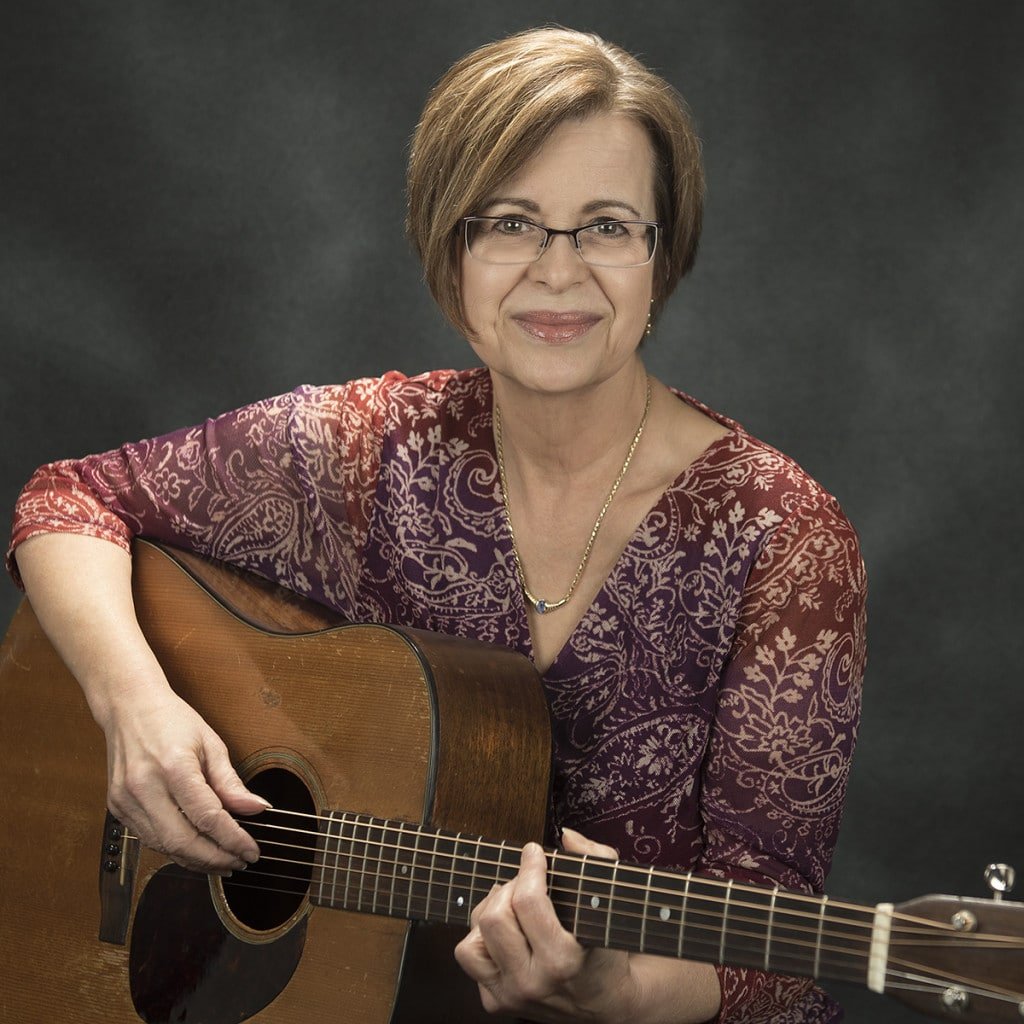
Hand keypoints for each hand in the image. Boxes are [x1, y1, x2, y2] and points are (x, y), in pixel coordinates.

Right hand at [102, 685, 266, 873]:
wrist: (129, 707)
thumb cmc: (172, 721)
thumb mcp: (211, 744)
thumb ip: (231, 782)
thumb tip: (258, 809)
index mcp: (174, 766)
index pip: (208, 817)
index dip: (232, 840)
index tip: (252, 851)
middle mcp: (145, 786)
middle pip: (182, 841)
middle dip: (214, 859)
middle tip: (238, 862)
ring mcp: (126, 800)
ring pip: (164, 846)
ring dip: (195, 860)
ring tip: (222, 861)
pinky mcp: (117, 807)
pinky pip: (149, 839)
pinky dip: (174, 849)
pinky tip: (195, 849)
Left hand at [454, 827, 636, 1022]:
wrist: (609, 1003)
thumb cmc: (608, 950)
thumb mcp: (612, 901)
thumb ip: (596, 859)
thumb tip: (567, 837)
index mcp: (563, 961)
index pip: (528, 901)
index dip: (530, 867)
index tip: (534, 852)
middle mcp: (532, 984)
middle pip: (494, 918)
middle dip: (509, 888)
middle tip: (526, 882)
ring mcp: (511, 997)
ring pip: (471, 942)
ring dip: (489, 914)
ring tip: (511, 907)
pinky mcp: (496, 1003)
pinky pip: (470, 959)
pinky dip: (482, 939)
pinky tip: (506, 932)